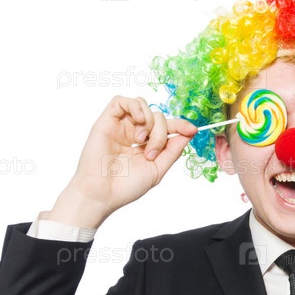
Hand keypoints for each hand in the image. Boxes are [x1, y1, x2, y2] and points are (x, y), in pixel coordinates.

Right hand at [49, 96, 197, 227]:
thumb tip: (190, 132)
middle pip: (157, 116)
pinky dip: (134, 106)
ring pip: (142, 105)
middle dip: (160, 133)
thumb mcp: (158, 168)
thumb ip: (173, 150)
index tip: (192, 129)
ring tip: (140, 140)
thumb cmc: (126, 186)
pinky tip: (137, 122)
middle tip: (151, 153)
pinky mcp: (106, 122)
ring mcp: (120, 126)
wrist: (102, 194)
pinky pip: (121, 101)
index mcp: (146, 145)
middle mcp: (133, 133)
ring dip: (148, 121)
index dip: (180, 125)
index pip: (166, 127)